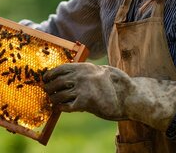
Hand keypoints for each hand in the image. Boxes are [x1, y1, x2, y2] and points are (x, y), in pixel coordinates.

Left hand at [43, 63, 175, 131]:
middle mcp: (81, 76)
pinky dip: (61, 108)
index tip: (45, 78)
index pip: (60, 69)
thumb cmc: (116, 84)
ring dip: (54, 99)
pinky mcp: (85, 103)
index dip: (50, 74)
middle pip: (56, 82)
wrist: (129, 97)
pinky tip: (62, 108)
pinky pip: (66, 106)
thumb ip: (86, 71)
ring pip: (58, 95)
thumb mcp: (101, 71)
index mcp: (84, 67)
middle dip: (49, 87)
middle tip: (47, 91)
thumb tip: (70, 74)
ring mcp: (82, 89)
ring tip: (54, 101)